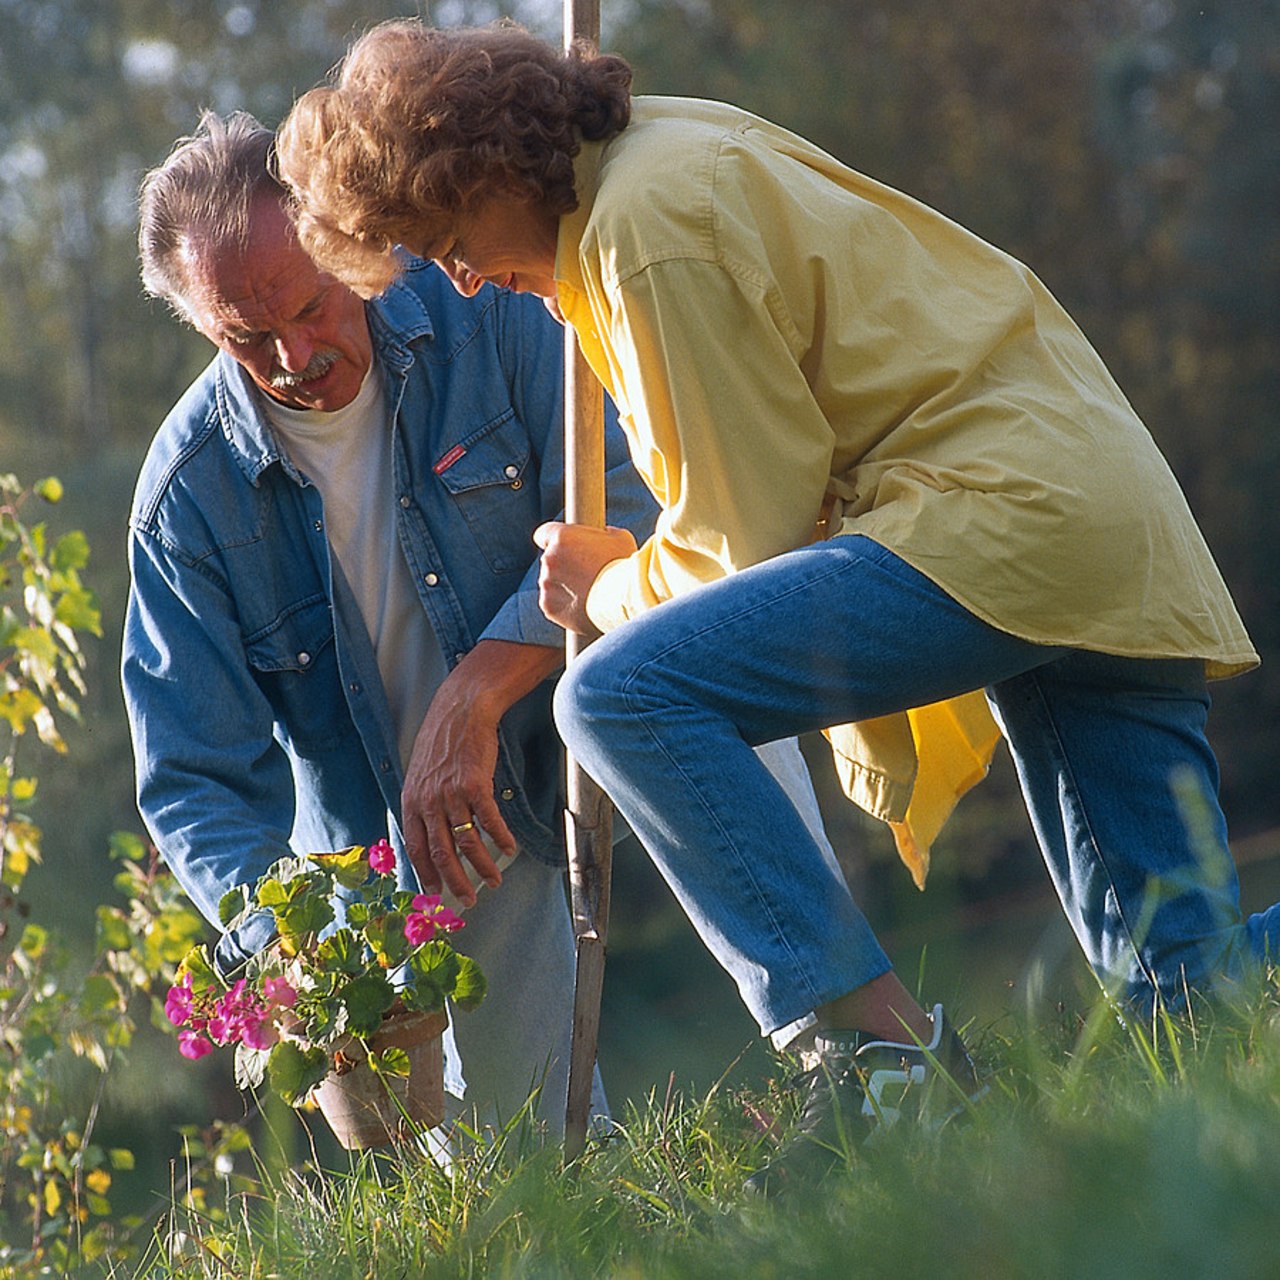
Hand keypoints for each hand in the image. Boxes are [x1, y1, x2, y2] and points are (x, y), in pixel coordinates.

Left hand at [400, 640, 559, 904]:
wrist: (461, 710)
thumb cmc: (443, 741)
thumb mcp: (422, 773)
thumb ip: (423, 803)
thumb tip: (430, 834)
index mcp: (412, 800)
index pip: (415, 846)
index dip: (425, 873)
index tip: (433, 893)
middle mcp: (428, 800)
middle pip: (441, 851)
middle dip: (454, 881)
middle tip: (467, 899)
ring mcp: (451, 793)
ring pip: (467, 841)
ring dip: (483, 865)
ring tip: (494, 880)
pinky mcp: (475, 784)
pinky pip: (489, 820)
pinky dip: (501, 838)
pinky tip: (510, 849)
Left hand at [532, 522, 636, 633]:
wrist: (628, 600)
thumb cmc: (625, 566)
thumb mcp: (619, 538)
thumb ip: (603, 534)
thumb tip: (604, 534)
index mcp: (561, 538)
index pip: (543, 534)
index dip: (553, 540)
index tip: (564, 548)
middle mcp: (549, 560)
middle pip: (549, 560)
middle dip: (564, 565)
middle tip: (586, 573)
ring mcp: (547, 585)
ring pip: (551, 583)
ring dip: (564, 586)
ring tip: (589, 593)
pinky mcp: (549, 607)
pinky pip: (553, 604)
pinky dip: (565, 606)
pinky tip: (583, 607)